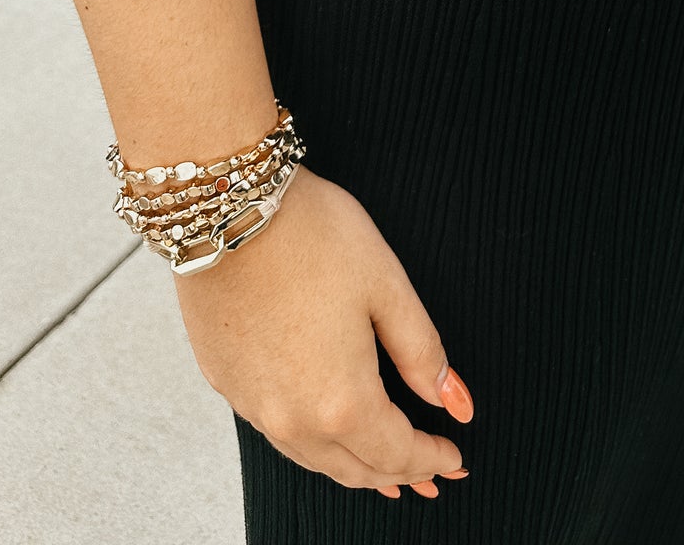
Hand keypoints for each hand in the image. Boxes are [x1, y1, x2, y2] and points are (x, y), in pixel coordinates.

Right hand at [175, 164, 473, 499]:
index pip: (396, 453)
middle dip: (398, 474)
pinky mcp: (227, 385)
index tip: (455, 459)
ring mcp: (254, 406)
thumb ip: (423, 352)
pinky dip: (312, 443)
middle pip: (355, 470)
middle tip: (429, 472)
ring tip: (383, 467)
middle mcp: (292, 419)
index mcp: (341, 400)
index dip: (432, 459)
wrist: (229, 210)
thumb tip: (456, 402)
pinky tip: (325, 429)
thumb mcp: (387, 286)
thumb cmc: (311, 236)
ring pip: (314, 460)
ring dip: (354, 466)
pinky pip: (278, 434)